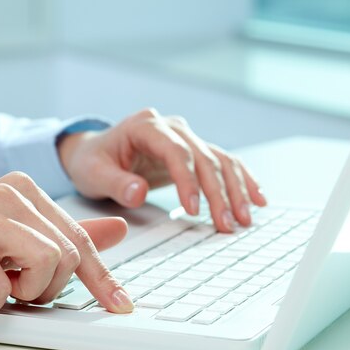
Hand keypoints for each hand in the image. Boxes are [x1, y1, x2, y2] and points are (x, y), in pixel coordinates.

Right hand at [0, 172, 131, 314]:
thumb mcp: (12, 243)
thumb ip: (60, 235)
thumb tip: (117, 229)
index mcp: (25, 191)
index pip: (79, 239)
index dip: (102, 278)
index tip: (120, 304)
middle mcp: (9, 193)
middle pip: (68, 256)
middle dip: (45, 289)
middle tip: (13, 289)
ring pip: (45, 265)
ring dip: (19, 293)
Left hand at [57, 109, 266, 232]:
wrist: (93, 152)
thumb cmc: (91, 162)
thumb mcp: (94, 174)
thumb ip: (116, 183)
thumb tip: (139, 193)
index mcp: (145, 126)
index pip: (176, 151)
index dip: (188, 180)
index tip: (194, 209)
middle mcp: (170, 127)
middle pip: (203, 157)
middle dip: (218, 192)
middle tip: (227, 223)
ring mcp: (184, 137)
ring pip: (219, 160)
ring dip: (236, 189)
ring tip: (245, 218)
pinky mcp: (192, 152)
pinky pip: (223, 163)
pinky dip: (241, 180)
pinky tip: (258, 198)